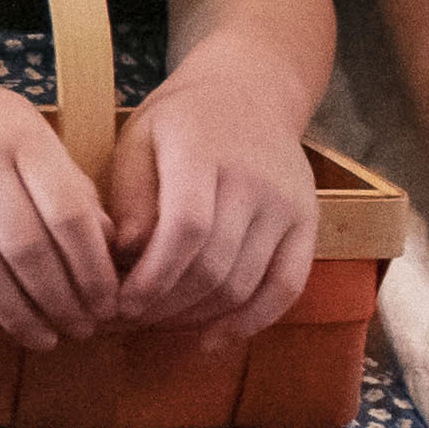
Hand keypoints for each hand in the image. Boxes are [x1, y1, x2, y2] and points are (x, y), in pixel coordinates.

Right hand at [0, 40, 118, 344]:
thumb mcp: (28, 132)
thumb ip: (67, 183)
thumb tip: (109, 248)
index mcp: (22, 136)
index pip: (68, 214)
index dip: (91, 269)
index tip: (107, 304)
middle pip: (24, 246)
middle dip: (58, 300)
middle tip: (78, 330)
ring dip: (11, 311)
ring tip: (39, 337)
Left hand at [106, 63, 318, 342]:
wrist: (252, 88)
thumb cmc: (182, 120)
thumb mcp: (140, 139)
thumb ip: (130, 196)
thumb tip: (123, 257)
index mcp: (204, 152)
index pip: (186, 228)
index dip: (153, 276)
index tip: (121, 303)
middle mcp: (255, 180)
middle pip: (213, 265)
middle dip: (166, 305)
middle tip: (131, 318)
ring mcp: (287, 204)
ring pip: (244, 284)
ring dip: (198, 317)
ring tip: (160, 322)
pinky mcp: (308, 223)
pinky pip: (286, 286)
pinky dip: (251, 321)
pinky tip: (214, 339)